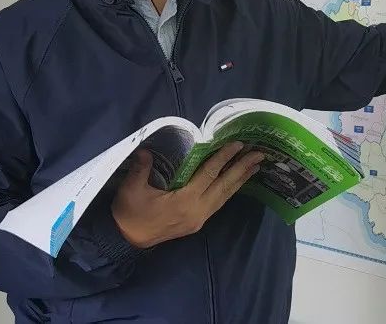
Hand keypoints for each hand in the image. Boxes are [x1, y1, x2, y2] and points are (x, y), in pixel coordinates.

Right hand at [111, 142, 264, 248]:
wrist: (126, 240)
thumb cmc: (129, 213)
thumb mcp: (132, 188)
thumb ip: (142, 168)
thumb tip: (146, 150)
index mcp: (184, 201)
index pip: (209, 174)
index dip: (224, 158)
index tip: (238, 144)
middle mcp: (197, 211)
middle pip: (225, 186)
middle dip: (242, 169)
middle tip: (259, 154)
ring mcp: (199, 219)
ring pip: (224, 196)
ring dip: (240, 180)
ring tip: (255, 166)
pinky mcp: (197, 222)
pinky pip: (218, 203)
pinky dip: (229, 190)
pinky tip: (236, 182)